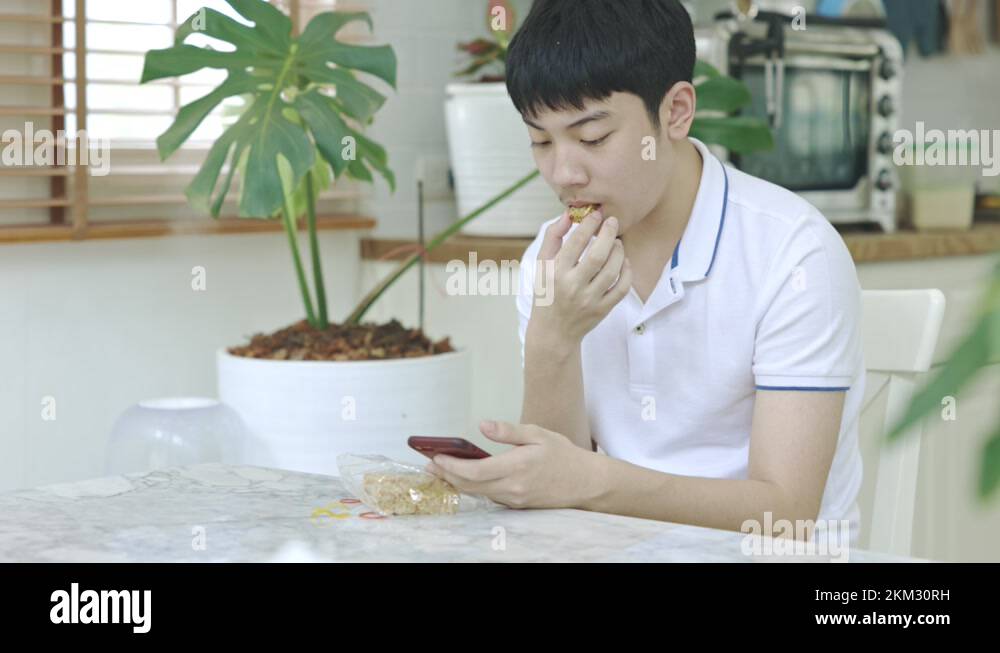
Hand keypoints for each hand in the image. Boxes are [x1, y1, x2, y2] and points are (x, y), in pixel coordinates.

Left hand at [424, 420, 600, 509]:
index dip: (451, 466)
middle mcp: (512, 488)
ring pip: (477, 493)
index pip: (474, 471)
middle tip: (429, 464)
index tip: (436, 456)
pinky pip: (489, 496)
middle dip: (446, 475)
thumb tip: (482, 425)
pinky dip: (473, 486)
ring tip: (441, 469)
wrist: (585, 482)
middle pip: (470, 486)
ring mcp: (514, 499)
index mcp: (516, 467)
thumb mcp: (537, 434)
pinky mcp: (516, 505)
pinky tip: (465, 478)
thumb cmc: (562, 455)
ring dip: (457, 482)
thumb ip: (507, 431)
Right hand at [529, 209, 632, 344]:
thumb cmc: (546, 293)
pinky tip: (623, 262)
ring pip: (612, 271)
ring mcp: (589, 300)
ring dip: (618, 251)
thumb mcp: (541, 266)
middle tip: (612, 222)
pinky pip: (621, 288)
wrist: (553, 332)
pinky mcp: (602, 310)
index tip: (597, 214)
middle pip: (597, 255)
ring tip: (617, 242)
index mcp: (555, 273)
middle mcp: (572, 286)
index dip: (589, 224)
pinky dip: (626, 272)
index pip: (575, 242)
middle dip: (608, 234)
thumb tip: (568, 215)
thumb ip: (552, 237)